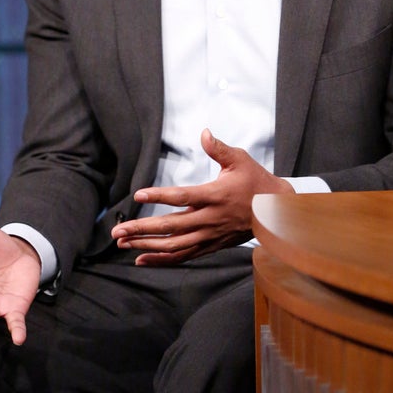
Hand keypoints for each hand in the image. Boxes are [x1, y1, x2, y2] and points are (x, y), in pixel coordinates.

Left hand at [111, 128, 293, 265]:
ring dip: (146, 246)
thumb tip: (204, 133)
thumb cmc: (256, 182)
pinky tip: (141, 259)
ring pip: (174, 245)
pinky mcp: (210, 245)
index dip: (160, 195)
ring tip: (123, 243)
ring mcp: (209, 235)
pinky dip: (162, 260)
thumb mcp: (240, 160)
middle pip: (171, 227)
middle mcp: (210, 218)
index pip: (183, 196)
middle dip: (142, 229)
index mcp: (215, 195)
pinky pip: (183, 256)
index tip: (138, 195)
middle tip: (117, 231)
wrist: (275, 211)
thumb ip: (219, 148)